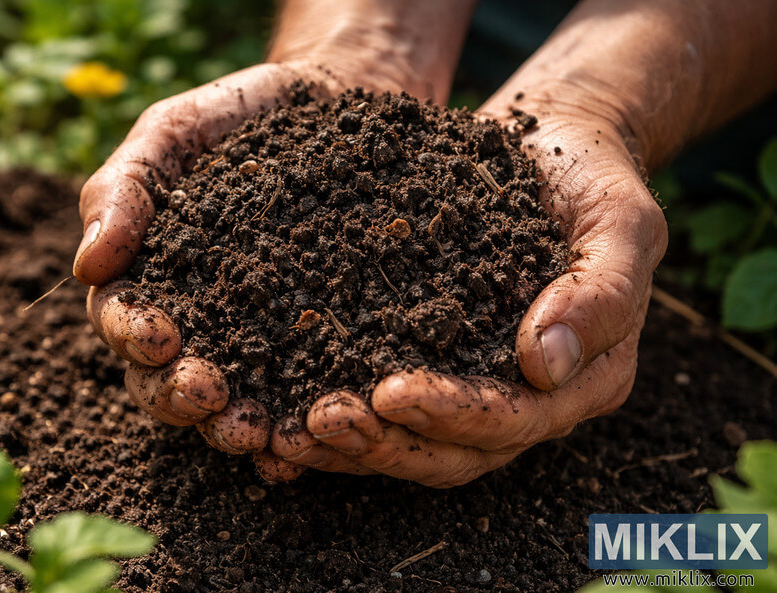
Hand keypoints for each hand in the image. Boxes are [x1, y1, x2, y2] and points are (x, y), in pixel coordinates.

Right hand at [75, 57, 434, 480]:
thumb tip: (85, 267)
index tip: (158, 337)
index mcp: (151, 280)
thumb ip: (123, 190)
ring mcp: (260, 337)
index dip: (135, 336)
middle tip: (208, 398)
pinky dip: (300, 419)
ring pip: (235, 398)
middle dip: (181, 396)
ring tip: (257, 432)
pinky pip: (305, 389)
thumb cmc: (235, 117)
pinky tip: (311, 435)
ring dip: (235, 423)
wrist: (332, 100)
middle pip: (171, 379)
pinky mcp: (321, 342)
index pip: (126, 323)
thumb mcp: (171, 133)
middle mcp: (199, 322)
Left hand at [267, 88, 666, 486]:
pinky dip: (336, 401)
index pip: (516, 419)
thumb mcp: (622, 224)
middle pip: (455, 450)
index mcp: (582, 379)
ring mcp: (475, 382)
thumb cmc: (597, 181)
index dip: (456, 416)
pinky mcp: (431, 355)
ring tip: (287, 429)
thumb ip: (601, 295)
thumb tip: (543, 366)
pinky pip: (384, 400)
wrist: (556, 148)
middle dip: (387, 442)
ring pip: (412, 439)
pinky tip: (283, 397)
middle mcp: (526, 397)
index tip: (392, 393)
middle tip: (319, 423)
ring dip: (352, 442)